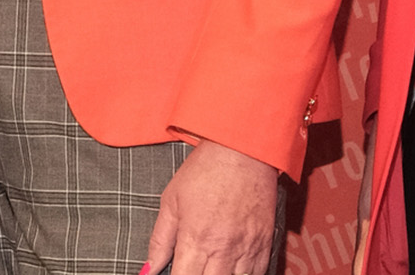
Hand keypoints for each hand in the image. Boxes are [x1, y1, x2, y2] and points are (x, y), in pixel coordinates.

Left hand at [142, 138, 276, 274]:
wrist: (243, 151)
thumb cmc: (205, 171)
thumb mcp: (171, 201)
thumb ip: (160, 240)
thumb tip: (148, 269)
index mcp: (195, 239)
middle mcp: (223, 249)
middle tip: (191, 269)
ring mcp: (247, 249)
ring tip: (210, 268)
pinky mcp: (265, 245)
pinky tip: (229, 270)